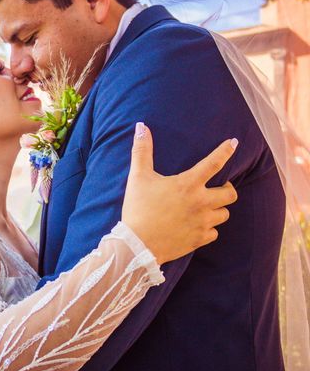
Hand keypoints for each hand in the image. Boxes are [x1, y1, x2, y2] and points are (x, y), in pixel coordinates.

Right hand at [121, 123, 237, 264]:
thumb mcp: (138, 177)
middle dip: (227, 188)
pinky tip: (197, 225)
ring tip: (205, 206)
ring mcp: (202, 223)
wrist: (137, 244)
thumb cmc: (138, 208)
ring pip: (224, 213)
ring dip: (218, 208)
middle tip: (216, 186)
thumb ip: (142, 150)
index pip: (214, 163)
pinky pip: (214, 232)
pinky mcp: (199, 239)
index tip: (234, 143)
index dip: (225, 151)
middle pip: (230, 193)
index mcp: (188, 184)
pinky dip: (209, 228)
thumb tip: (141, 126)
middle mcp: (201, 202)